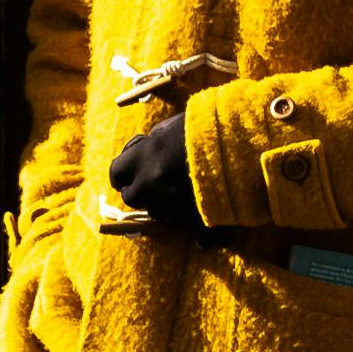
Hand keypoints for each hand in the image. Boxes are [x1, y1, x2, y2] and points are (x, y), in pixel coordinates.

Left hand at [106, 108, 206, 229]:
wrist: (236, 143)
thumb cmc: (202, 126)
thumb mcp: (170, 127)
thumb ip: (151, 141)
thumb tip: (144, 148)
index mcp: (145, 156)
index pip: (116, 171)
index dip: (121, 173)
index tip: (128, 173)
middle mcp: (153, 182)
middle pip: (131, 197)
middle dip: (138, 191)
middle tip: (149, 183)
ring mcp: (173, 201)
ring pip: (155, 212)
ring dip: (160, 204)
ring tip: (174, 193)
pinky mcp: (195, 215)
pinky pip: (184, 225)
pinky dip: (188, 223)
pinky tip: (195, 218)